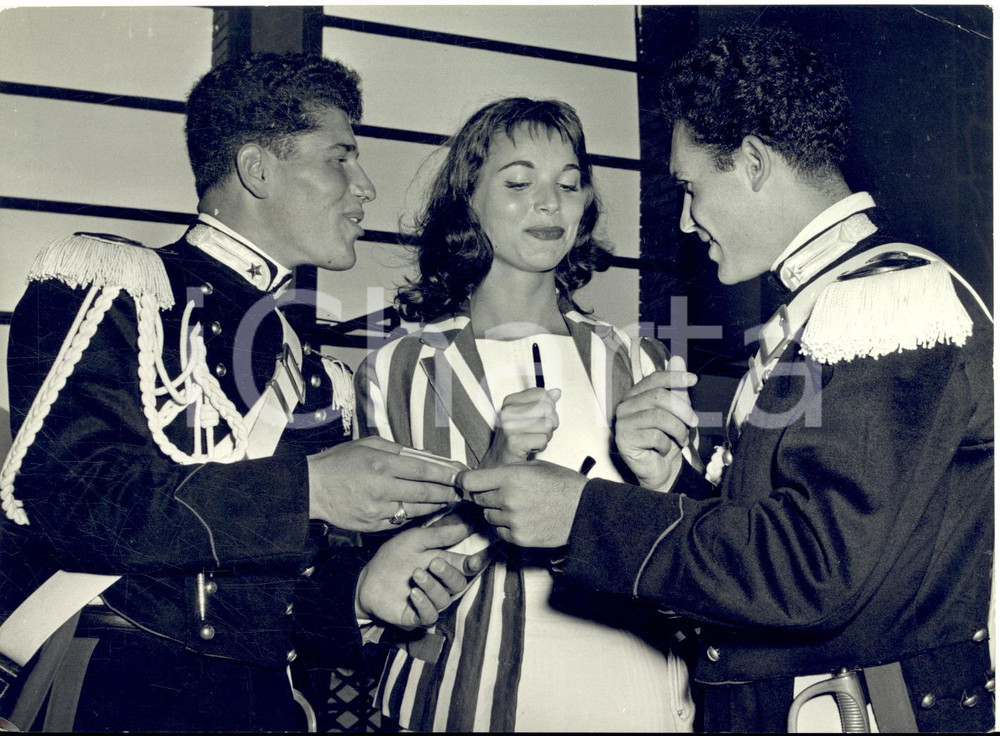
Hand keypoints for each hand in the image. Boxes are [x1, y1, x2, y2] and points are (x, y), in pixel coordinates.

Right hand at [307, 436, 464, 531]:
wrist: (311, 489)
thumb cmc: (339, 462)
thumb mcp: (367, 445)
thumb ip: (397, 450)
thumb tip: (425, 456)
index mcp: (382, 463)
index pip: (424, 469)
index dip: (446, 474)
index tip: (461, 475)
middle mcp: (382, 487)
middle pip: (425, 492)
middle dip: (448, 493)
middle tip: (463, 493)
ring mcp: (378, 509)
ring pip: (417, 509)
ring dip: (437, 506)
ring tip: (450, 501)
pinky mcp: (373, 525)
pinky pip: (401, 520)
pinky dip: (416, 516)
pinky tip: (426, 511)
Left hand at [355, 520, 478, 628]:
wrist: (367, 578)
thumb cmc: (393, 556)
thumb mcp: (415, 540)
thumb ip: (440, 535)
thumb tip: (466, 526)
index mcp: (443, 565)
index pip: (466, 567)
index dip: (474, 565)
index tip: (474, 561)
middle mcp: (440, 585)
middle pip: (458, 584)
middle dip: (448, 573)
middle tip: (433, 563)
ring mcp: (429, 602)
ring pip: (443, 600)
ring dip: (432, 586)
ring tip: (416, 574)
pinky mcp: (415, 617)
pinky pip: (429, 616)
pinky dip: (424, 604)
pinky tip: (413, 594)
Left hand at [460, 460, 586, 546]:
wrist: (584, 511)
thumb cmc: (562, 484)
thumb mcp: (534, 466)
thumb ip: (507, 470)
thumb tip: (484, 475)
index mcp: (511, 476)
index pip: (470, 481)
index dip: (465, 481)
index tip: (465, 482)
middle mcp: (508, 499)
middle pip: (478, 499)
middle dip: (485, 495)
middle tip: (502, 493)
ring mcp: (512, 520)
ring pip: (488, 516)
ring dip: (496, 512)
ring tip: (517, 506)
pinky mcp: (518, 538)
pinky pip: (499, 532)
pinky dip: (505, 527)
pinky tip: (522, 519)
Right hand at [480, 387, 561, 467]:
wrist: (499, 462)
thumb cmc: (515, 438)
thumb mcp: (527, 415)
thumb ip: (542, 402)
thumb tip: (557, 392)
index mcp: (510, 401)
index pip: (542, 394)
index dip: (549, 406)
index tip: (542, 416)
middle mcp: (508, 411)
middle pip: (547, 409)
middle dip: (550, 423)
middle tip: (539, 431)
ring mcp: (509, 426)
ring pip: (547, 425)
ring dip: (546, 436)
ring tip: (534, 440)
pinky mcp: (514, 441)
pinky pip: (543, 440)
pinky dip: (541, 446)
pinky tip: (531, 448)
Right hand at [614, 356, 697, 490]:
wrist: (660, 470)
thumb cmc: (666, 439)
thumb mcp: (676, 411)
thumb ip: (675, 386)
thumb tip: (677, 358)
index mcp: (635, 395)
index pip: (653, 379)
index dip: (674, 377)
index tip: (693, 380)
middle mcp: (625, 406)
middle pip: (659, 397)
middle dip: (682, 410)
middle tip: (693, 423)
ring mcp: (622, 423)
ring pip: (659, 417)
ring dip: (678, 430)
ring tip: (681, 439)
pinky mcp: (624, 440)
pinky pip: (654, 436)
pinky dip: (667, 445)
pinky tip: (664, 450)